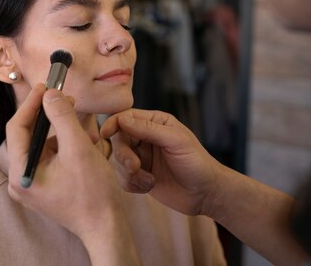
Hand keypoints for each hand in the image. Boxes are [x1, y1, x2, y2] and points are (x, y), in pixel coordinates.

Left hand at [5, 85, 141, 265]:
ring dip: (62, 132)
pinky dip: (67, 146)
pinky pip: (51, 156)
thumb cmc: (93, 193)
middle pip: (29, 136)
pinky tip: (86, 145)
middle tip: (66, 98)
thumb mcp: (78, 148)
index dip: (31, 104)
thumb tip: (50, 94)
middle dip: (49, 116)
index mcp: (20, 173)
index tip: (45, 86)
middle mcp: (21, 180)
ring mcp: (33, 184)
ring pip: (43, 145)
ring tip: (85, 131)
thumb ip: (62, 117)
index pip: (17, 128)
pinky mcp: (45, 185)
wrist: (106, 225)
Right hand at [101, 109, 222, 216]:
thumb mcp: (176, 141)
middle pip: (118, 141)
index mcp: (154, 122)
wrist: (205, 194)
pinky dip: (132, 185)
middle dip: (123, 155)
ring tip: (149, 180)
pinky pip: (122, 179)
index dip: (113, 123)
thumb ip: (149, 129)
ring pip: (117, 162)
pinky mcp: (139, 176)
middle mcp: (145, 138)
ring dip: (130, 174)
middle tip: (135, 167)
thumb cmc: (196, 162)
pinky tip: (149, 186)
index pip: (126, 117)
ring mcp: (141, 158)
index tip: (105, 134)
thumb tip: (122, 119)